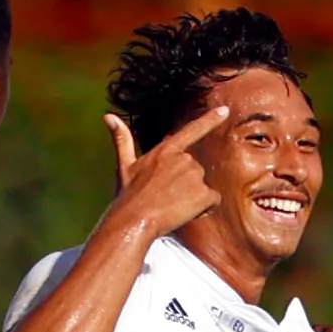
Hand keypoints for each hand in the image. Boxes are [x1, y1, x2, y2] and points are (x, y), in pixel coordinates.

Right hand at [102, 105, 226, 239]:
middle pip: (195, 172)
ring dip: (192, 198)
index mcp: (165, 150)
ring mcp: (194, 175)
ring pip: (202, 188)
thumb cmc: (127, 197)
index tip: (224, 110)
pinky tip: (183, 214)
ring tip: (170, 207)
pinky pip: (212, 201)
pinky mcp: (203, 193)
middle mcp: (183, 159)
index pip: (192, 131)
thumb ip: (122, 140)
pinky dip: (203, 209)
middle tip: (164, 199)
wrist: (134, 221)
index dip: (210, 120)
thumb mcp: (124, 166)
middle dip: (185, 186)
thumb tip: (108, 116)